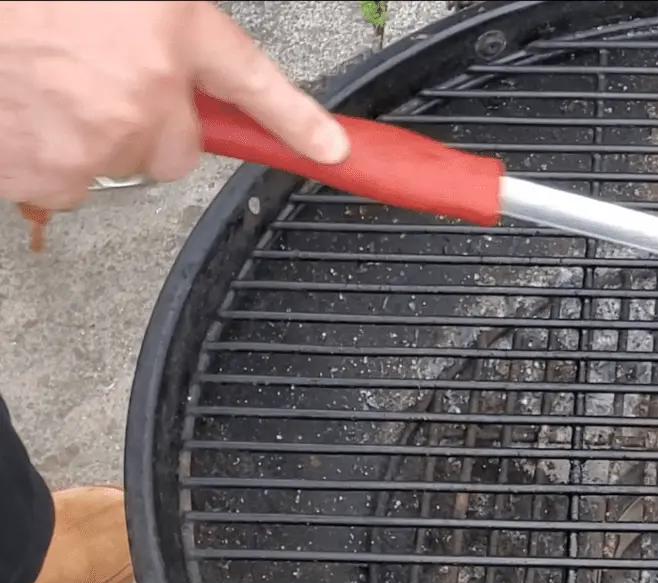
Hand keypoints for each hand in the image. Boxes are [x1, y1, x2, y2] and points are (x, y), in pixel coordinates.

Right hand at [0, 1, 349, 210]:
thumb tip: (179, 65)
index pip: (257, 86)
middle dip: (144, 125)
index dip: (299, 124)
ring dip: (88, 138)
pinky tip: (21, 107)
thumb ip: (167, 33)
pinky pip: (64, 183)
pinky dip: (40, 155)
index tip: (334, 151)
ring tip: (46, 84)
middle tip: (96, 79)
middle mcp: (148, 90)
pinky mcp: (48, 170)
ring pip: (117, 165)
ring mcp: (99, 137)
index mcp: (174, 31)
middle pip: (175, 150)